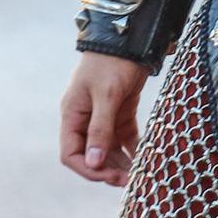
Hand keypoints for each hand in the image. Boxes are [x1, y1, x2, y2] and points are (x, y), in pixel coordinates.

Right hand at [59, 51, 148, 186]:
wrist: (130, 37)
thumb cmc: (112, 63)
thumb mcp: (106, 95)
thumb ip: (100, 129)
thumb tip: (94, 163)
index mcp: (72, 115)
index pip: (71, 154)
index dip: (87, 169)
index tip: (108, 176)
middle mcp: (85, 118)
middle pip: (92, 154)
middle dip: (108, 169)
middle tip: (130, 180)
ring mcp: (104, 115)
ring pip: (109, 148)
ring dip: (121, 162)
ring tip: (140, 174)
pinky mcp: (122, 110)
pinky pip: (125, 137)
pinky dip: (134, 148)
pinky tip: (146, 158)